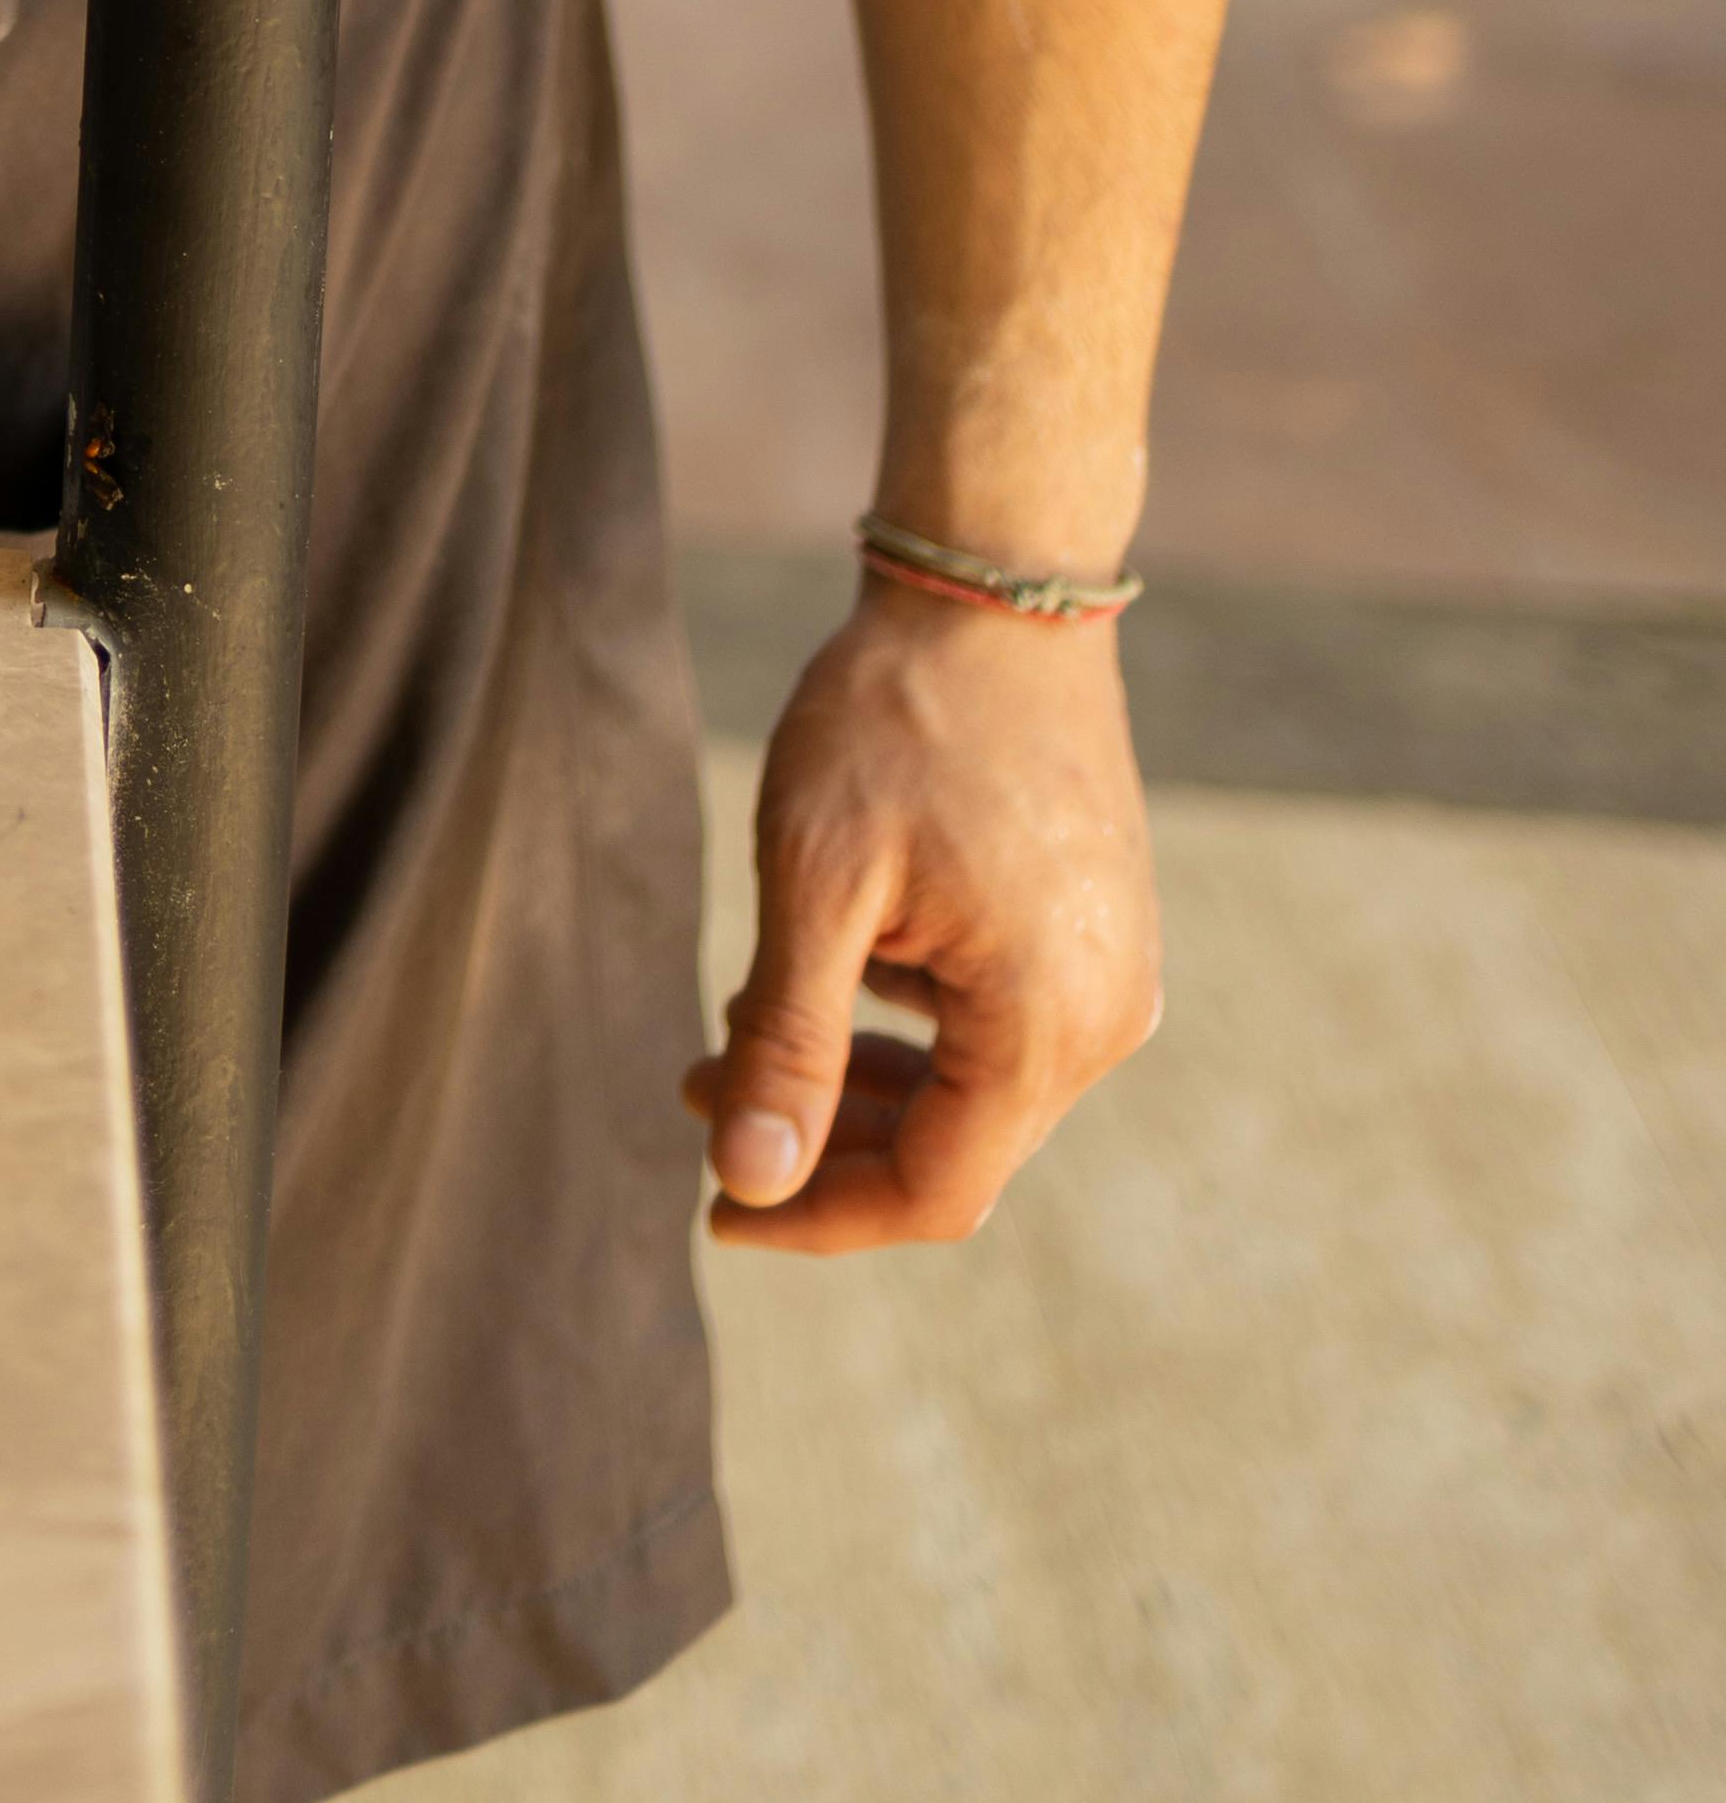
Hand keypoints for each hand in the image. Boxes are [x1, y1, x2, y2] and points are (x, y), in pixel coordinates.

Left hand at [680, 580, 1160, 1252]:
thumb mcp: (816, 881)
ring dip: (848, 1080)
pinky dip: (900, 1024)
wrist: (994, 588)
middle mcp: (1105, 1022)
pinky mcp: (1093, 936)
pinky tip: (817, 974)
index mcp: (1049, 1027)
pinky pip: (991, 1026)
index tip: (712, 1204)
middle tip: (692, 1096)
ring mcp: (1110, 978)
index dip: (815, 1214)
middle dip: (815, 1140)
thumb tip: (750, 1182)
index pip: (932, 1193)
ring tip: (729, 1031)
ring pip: (967, 1089)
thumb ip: (790, 1045)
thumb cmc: (898, 720)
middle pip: (951, 1150)